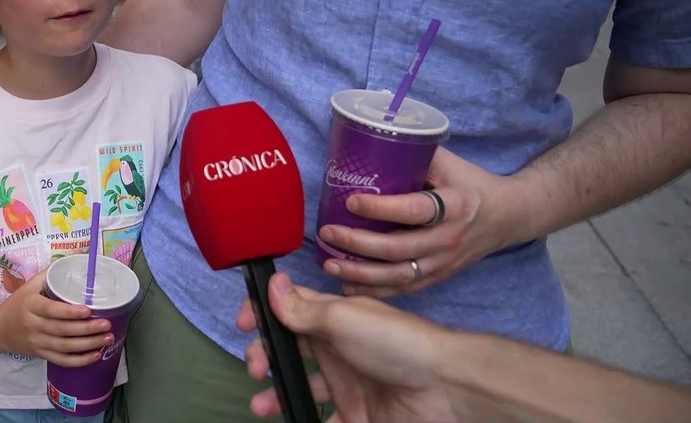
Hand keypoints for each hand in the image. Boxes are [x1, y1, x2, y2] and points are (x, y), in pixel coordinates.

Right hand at [0, 269, 112, 367]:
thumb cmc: (19, 303)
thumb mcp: (30, 285)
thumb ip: (51, 272)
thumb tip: (78, 255)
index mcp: (31, 305)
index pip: (51, 310)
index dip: (70, 312)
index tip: (88, 309)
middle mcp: (33, 325)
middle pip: (62, 330)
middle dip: (86, 329)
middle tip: (107, 325)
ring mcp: (37, 342)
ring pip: (64, 347)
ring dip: (88, 344)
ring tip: (108, 338)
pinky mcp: (41, 355)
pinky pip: (62, 360)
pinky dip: (79, 361)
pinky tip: (95, 355)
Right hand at [237, 273, 457, 422]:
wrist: (445, 388)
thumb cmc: (395, 343)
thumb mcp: (344, 318)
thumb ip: (303, 309)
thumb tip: (272, 282)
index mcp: (333, 318)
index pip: (290, 309)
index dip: (264, 313)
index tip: (245, 325)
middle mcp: (337, 348)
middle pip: (290, 349)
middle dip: (266, 355)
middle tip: (257, 369)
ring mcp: (346, 383)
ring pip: (302, 386)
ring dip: (277, 394)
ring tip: (261, 406)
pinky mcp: (357, 416)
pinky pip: (325, 421)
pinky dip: (306, 420)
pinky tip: (292, 421)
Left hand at [318, 148, 509, 297]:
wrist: (508, 216)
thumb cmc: (470, 184)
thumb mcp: (449, 163)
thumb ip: (415, 154)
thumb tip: (370, 142)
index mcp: (453, 206)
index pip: (413, 210)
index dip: (380, 208)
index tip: (350, 201)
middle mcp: (448, 239)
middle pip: (397, 248)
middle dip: (357, 243)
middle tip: (327, 232)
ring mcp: (444, 262)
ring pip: (398, 275)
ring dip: (360, 273)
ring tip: (330, 263)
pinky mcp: (439, 276)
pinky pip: (404, 289)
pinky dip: (374, 291)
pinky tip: (347, 285)